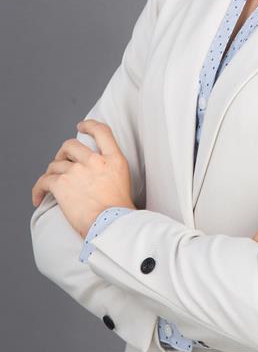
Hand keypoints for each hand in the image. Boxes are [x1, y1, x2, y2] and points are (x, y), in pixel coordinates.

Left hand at [31, 119, 136, 238]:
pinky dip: (38, 189)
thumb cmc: (119, 211)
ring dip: (51, 173)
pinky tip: (38, 197)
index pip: (101, 131)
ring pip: (55, 164)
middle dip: (62, 152)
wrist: (111, 226)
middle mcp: (94, 161)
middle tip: (61, 161)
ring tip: (51, 185)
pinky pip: (43, 181)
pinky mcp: (61, 184)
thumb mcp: (124, 180)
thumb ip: (111, 168)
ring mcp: (77, 171)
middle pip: (70, 145)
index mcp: (113, 158)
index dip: (89, 125)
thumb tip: (99, 170)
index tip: (82, 126)